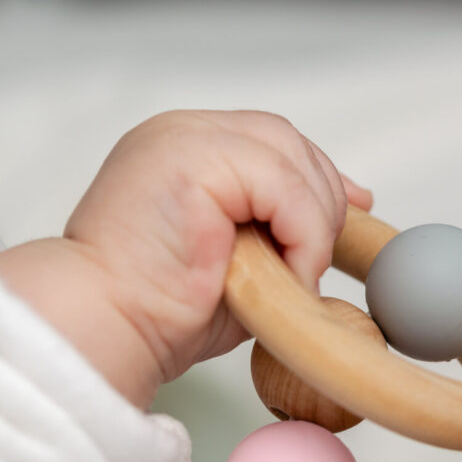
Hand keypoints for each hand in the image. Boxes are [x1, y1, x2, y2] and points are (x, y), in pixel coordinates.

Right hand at [0, 110, 371, 407]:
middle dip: (320, 196)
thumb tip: (349, 209)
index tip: (352, 207)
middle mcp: (181, 133)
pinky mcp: (190, 159)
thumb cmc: (163, 308)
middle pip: (284, 138)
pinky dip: (301, 229)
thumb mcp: (245, 259)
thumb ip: (286, 225)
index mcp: (186, 148)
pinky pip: (280, 181)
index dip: (318, 175)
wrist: (109, 329)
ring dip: (312, 218)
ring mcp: (182, 138)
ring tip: (297, 271)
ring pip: (287, 154)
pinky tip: (290, 268)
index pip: (272, 141)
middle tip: (313, 257)